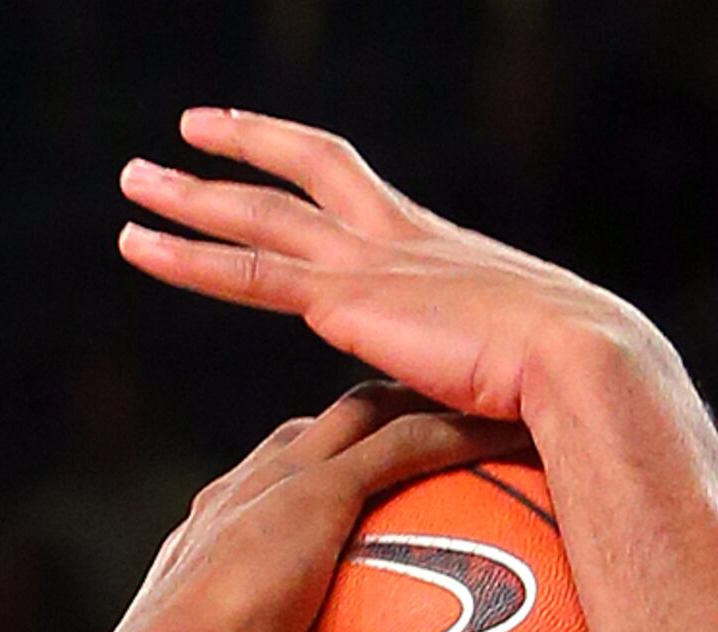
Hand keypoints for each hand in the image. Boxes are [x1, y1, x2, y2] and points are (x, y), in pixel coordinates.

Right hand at [109, 387, 518, 631]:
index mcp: (213, 529)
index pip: (272, 475)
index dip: (320, 460)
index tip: (360, 470)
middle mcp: (245, 490)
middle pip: (321, 426)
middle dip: (376, 412)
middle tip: (437, 417)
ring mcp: (280, 483)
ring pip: (368, 413)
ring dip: (429, 403)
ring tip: (490, 405)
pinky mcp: (316, 495)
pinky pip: (404, 446)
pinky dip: (456, 435)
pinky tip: (506, 440)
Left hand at [118, 111, 663, 421]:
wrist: (584, 365)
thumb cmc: (577, 384)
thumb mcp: (525, 367)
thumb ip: (490, 375)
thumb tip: (498, 414)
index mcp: (438, 248)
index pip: (359, 185)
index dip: (307, 158)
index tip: (269, 147)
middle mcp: (398, 240)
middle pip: (303, 174)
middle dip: (243, 149)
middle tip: (185, 133)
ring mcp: (369, 265)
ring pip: (259, 215)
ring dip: (190, 197)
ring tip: (133, 181)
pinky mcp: (347, 303)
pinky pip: (249, 271)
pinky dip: (189, 259)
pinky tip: (140, 245)